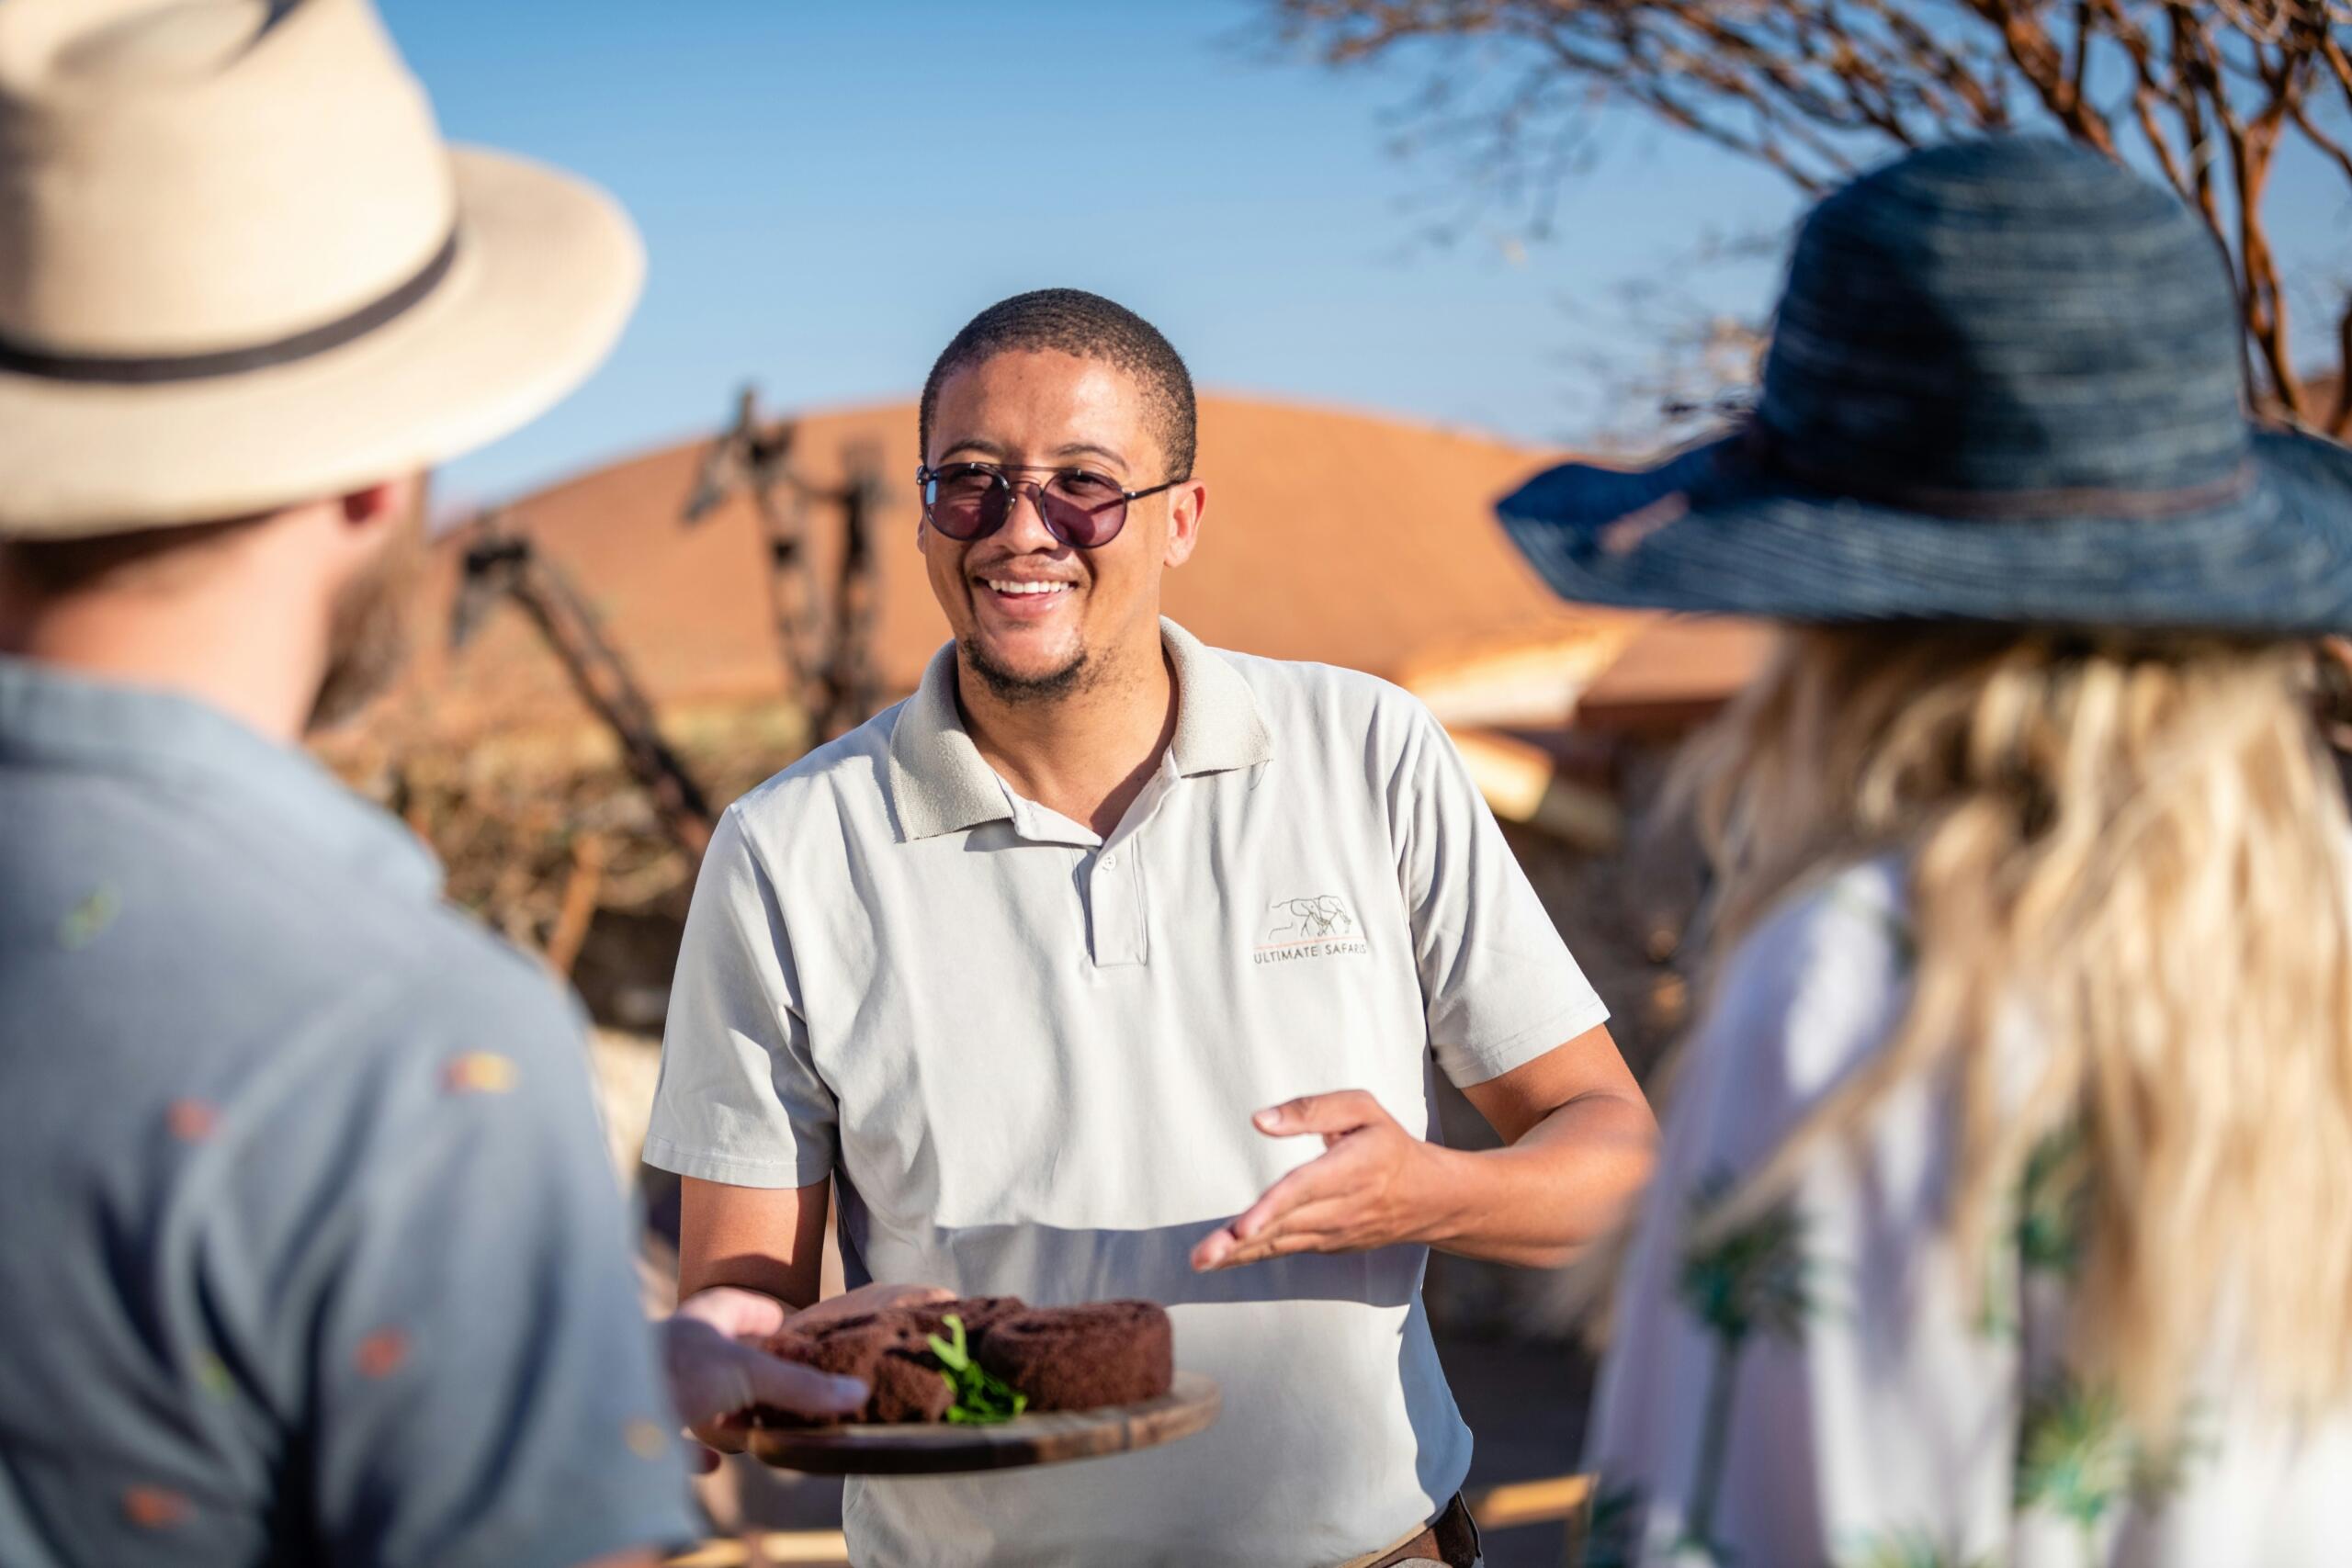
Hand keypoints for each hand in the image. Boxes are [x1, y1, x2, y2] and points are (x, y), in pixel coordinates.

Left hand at [663, 1282, 947, 1468]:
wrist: (596, 1410)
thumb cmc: (672, 1370)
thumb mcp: (749, 1373)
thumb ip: (800, 1387)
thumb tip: (857, 1393)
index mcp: (706, 1315)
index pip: (749, 1304)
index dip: (778, 1320)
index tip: (806, 1344)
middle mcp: (681, 1344)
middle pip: (728, 1352)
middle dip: (758, 1375)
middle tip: (790, 1397)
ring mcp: (660, 1382)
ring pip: (703, 1394)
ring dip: (728, 1412)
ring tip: (756, 1430)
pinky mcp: (642, 1422)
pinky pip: (675, 1435)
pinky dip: (695, 1449)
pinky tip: (711, 1462)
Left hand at [1189, 1090, 1450, 1271]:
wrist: (1427, 1197)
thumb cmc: (1388, 1144)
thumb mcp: (1361, 1108)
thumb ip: (1312, 1109)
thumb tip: (1260, 1120)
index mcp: (1350, 1168)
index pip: (1305, 1190)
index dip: (1272, 1209)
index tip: (1243, 1227)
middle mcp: (1341, 1207)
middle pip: (1284, 1225)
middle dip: (1241, 1242)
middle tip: (1202, 1255)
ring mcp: (1333, 1232)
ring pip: (1280, 1244)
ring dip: (1238, 1255)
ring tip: (1201, 1261)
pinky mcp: (1325, 1244)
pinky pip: (1285, 1249)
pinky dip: (1252, 1256)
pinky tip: (1221, 1259)